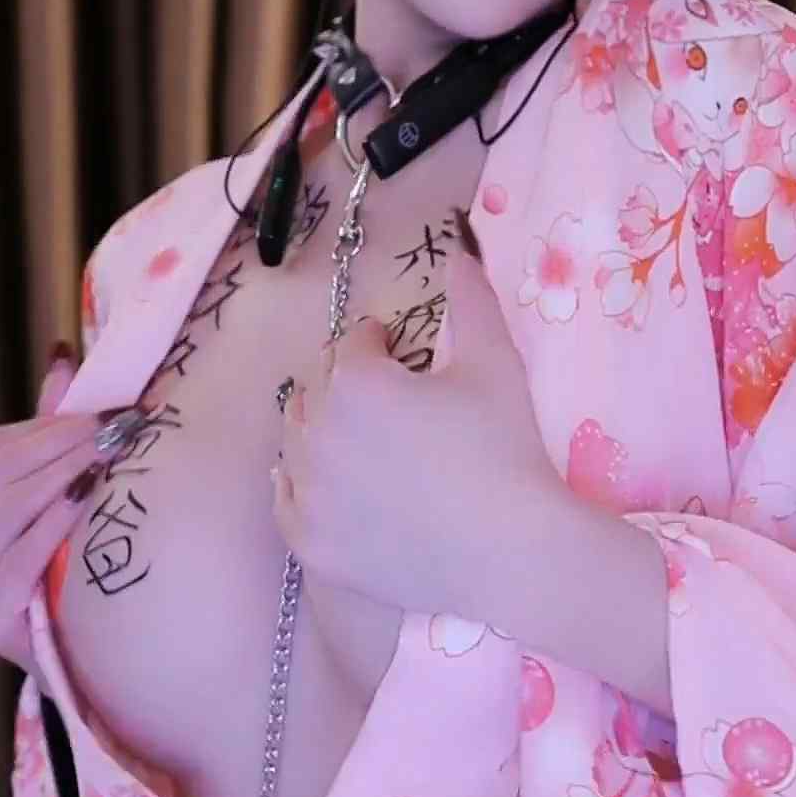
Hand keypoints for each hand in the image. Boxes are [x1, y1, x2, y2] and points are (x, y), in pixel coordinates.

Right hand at [0, 350, 147, 675]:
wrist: (86, 657)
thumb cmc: (69, 566)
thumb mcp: (57, 493)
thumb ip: (52, 432)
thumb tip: (63, 357)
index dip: (51, 424)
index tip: (108, 410)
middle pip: (1, 476)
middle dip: (64, 443)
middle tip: (119, 427)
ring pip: (9, 510)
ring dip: (66, 472)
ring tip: (113, 453)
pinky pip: (21, 555)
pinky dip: (57, 519)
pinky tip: (90, 496)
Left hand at [272, 232, 554, 617]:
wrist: (511, 551)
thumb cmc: (505, 449)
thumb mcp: (494, 362)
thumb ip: (471, 297)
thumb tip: (460, 245)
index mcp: (355, 381)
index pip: (351, 342)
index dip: (378, 341)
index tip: (398, 349)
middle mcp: (315, 432)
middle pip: (315, 387)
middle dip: (343, 381)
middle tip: (382, 394)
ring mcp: (308, 492)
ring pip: (292, 439)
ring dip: (318, 427)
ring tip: (356, 436)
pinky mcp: (310, 543)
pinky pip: (284, 500)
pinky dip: (298, 484)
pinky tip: (323, 482)